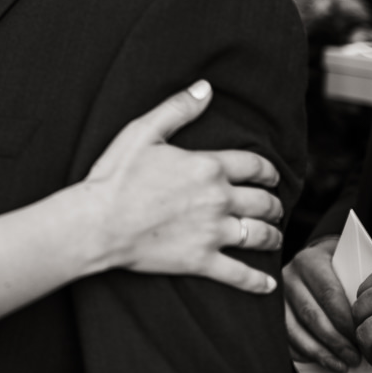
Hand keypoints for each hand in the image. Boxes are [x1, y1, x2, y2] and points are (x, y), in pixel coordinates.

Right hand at [82, 80, 283, 293]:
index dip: (268, 170)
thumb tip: (206, 87)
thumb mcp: (143, 131)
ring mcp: (212, 232)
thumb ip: (178, 108)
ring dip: (271, 235)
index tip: (270, 176)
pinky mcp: (201, 261)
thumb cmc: (115, 176)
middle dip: (273, 204)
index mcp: (207, 166)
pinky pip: (239, 275)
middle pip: (263, 202)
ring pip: (259, 236)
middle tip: (272, 207)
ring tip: (272, 236)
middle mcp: (218, 199)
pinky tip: (267, 285)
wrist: (98, 222)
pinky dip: (257, 282)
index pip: (254, 165)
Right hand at [283, 235, 361, 372]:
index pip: (329, 294)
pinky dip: (302, 354)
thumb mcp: (347, 264)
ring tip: (341, 365)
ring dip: (320, 351)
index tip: (362, 338)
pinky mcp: (273, 313)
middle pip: (312, 314)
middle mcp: (289, 277)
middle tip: (354, 358)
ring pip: (295, 329)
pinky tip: (321, 361)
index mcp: (310, 262)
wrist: (312, 262)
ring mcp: (277, 296)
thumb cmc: (337, 268)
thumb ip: (358, 282)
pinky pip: (285, 338)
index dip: (346, 320)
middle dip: (335, 341)